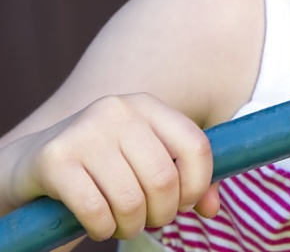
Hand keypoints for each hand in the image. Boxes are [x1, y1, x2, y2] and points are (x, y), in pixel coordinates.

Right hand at [5, 94, 218, 240]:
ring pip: (131, 199)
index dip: (198, 185)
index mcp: (148, 106)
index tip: (186, 203)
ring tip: (124, 224)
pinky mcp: (56, 159)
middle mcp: (118, 110)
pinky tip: (100, 226)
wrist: (30, 164)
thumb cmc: (102, 167)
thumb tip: (213, 208)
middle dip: (163, 213)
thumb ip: (186, 181)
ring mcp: (85, 131)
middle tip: (151, 220)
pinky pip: (96, 209)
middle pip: (164, 178)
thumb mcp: (145, 162)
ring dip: (132, 225)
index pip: (196, 146)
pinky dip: (103, 229)